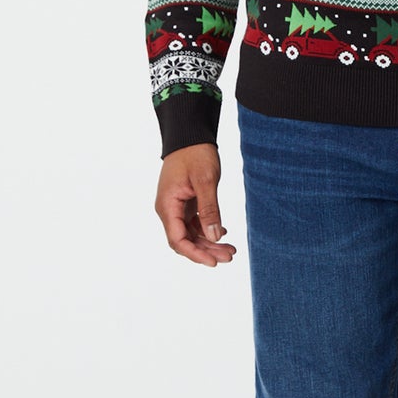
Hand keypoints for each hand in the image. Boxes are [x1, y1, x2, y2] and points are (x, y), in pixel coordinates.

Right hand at [155, 142, 237, 265]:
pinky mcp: (185, 204)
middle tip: (230, 256)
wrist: (190, 136)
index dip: (195, 254)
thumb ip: (209, 210)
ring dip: (209, 243)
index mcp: (167, 206)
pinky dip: (208, 231)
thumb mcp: (205, 181)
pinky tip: (223, 234)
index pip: (177, 240)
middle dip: (206, 251)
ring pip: (191, 234)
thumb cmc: (195, 154)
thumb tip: (214, 236)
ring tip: (231, 249)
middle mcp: (168, 210)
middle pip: (185, 241)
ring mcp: (176, 207)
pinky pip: (194, 224)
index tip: (214, 261)